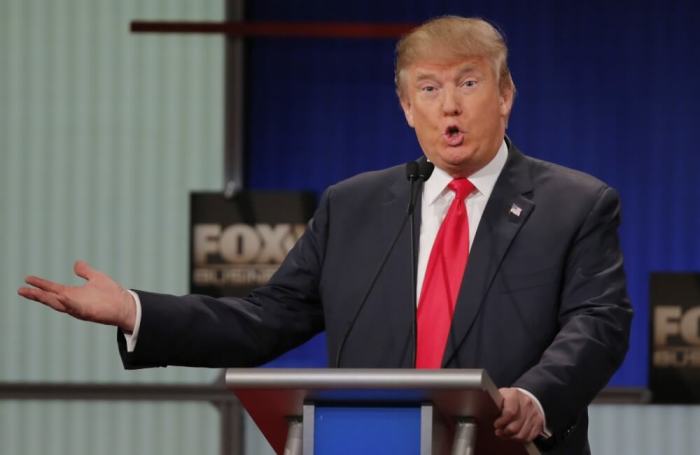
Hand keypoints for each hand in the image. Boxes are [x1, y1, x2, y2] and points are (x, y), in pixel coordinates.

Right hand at [18, 260, 135, 331]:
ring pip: (58, 304)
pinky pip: (76, 308)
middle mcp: (73, 302)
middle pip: (50, 298)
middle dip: (36, 294)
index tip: (27, 279)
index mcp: (73, 294)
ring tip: (32, 293)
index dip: (40, 284)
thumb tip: (76, 263)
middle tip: (21, 290)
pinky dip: (68, 303)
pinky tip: (61, 297)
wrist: (125, 305)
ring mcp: (79, 308)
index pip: (52, 288)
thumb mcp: (95, 277)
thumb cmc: (111, 294)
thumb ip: (85, 271)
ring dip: (46, 299)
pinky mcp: (88, 312)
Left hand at [494, 388, 543, 442]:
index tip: (496, 425)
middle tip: (499, 431)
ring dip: (511, 437)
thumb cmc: (509, 398)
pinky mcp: (539, 422)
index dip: (501, 422)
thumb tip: (485, 409)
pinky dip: (520, 439)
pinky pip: (529, 437)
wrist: (524, 397)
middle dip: (504, 432)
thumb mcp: (500, 396)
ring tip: (505, 434)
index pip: (509, 413)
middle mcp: (526, 403)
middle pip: (515, 427)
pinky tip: (514, 435)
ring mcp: (534, 413)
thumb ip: (494, 403)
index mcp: (514, 395)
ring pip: (522, 434)